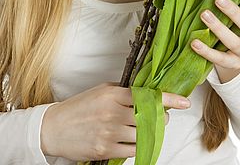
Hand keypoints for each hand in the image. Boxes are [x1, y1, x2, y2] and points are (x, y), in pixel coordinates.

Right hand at [40, 81, 190, 160]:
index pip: (148, 95)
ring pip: (143, 134)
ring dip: (150, 133)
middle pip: (150, 117)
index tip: (184, 102)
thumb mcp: (102, 90)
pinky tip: (133, 140)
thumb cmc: (80, 107)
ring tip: (145, 129)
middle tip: (160, 117)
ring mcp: (110, 132)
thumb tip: (148, 93)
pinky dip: (137, 146)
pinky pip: (132, 150)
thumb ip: (124, 91)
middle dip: (161, 118)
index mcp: (114, 94)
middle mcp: (114, 112)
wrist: (54, 127)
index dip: (169, 99)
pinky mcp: (105, 149)